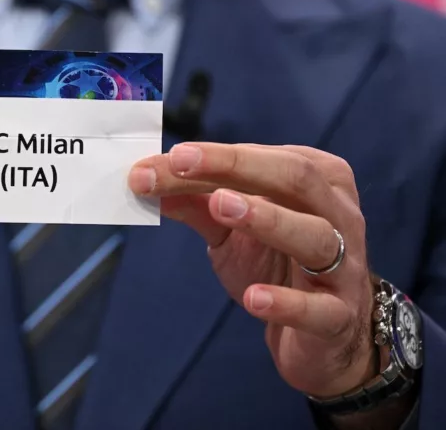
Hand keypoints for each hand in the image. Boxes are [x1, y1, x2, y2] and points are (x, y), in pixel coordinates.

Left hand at [129, 143, 375, 397]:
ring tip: (220, 205)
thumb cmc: (276, 264)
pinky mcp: (339, 317)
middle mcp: (338, 213)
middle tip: (180, 162)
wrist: (320, 335)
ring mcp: (345, 266)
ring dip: (267, 219)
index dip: (211, 156)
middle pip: (294, 177)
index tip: (161, 159)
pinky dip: (286, 303)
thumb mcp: (231, 229)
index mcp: (316, 178)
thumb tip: (147, 177)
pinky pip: (318, 309)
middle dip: (234, 165)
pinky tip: (254, 298)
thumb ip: (195, 202)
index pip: (261, 157)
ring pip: (315, 235)